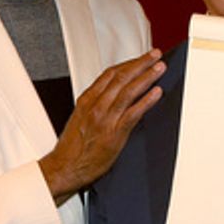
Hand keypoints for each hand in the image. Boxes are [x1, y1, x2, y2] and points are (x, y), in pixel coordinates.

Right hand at [39, 50, 163, 203]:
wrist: (65, 167)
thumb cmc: (72, 148)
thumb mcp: (80, 119)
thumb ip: (95, 106)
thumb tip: (112, 97)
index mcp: (86, 100)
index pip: (110, 74)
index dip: (127, 63)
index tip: (139, 58)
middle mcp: (96, 106)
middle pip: (121, 77)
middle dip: (140, 64)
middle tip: (154, 55)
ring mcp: (105, 118)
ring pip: (128, 90)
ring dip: (146, 76)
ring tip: (159, 68)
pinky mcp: (114, 133)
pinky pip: (133, 112)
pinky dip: (146, 100)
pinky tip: (156, 93)